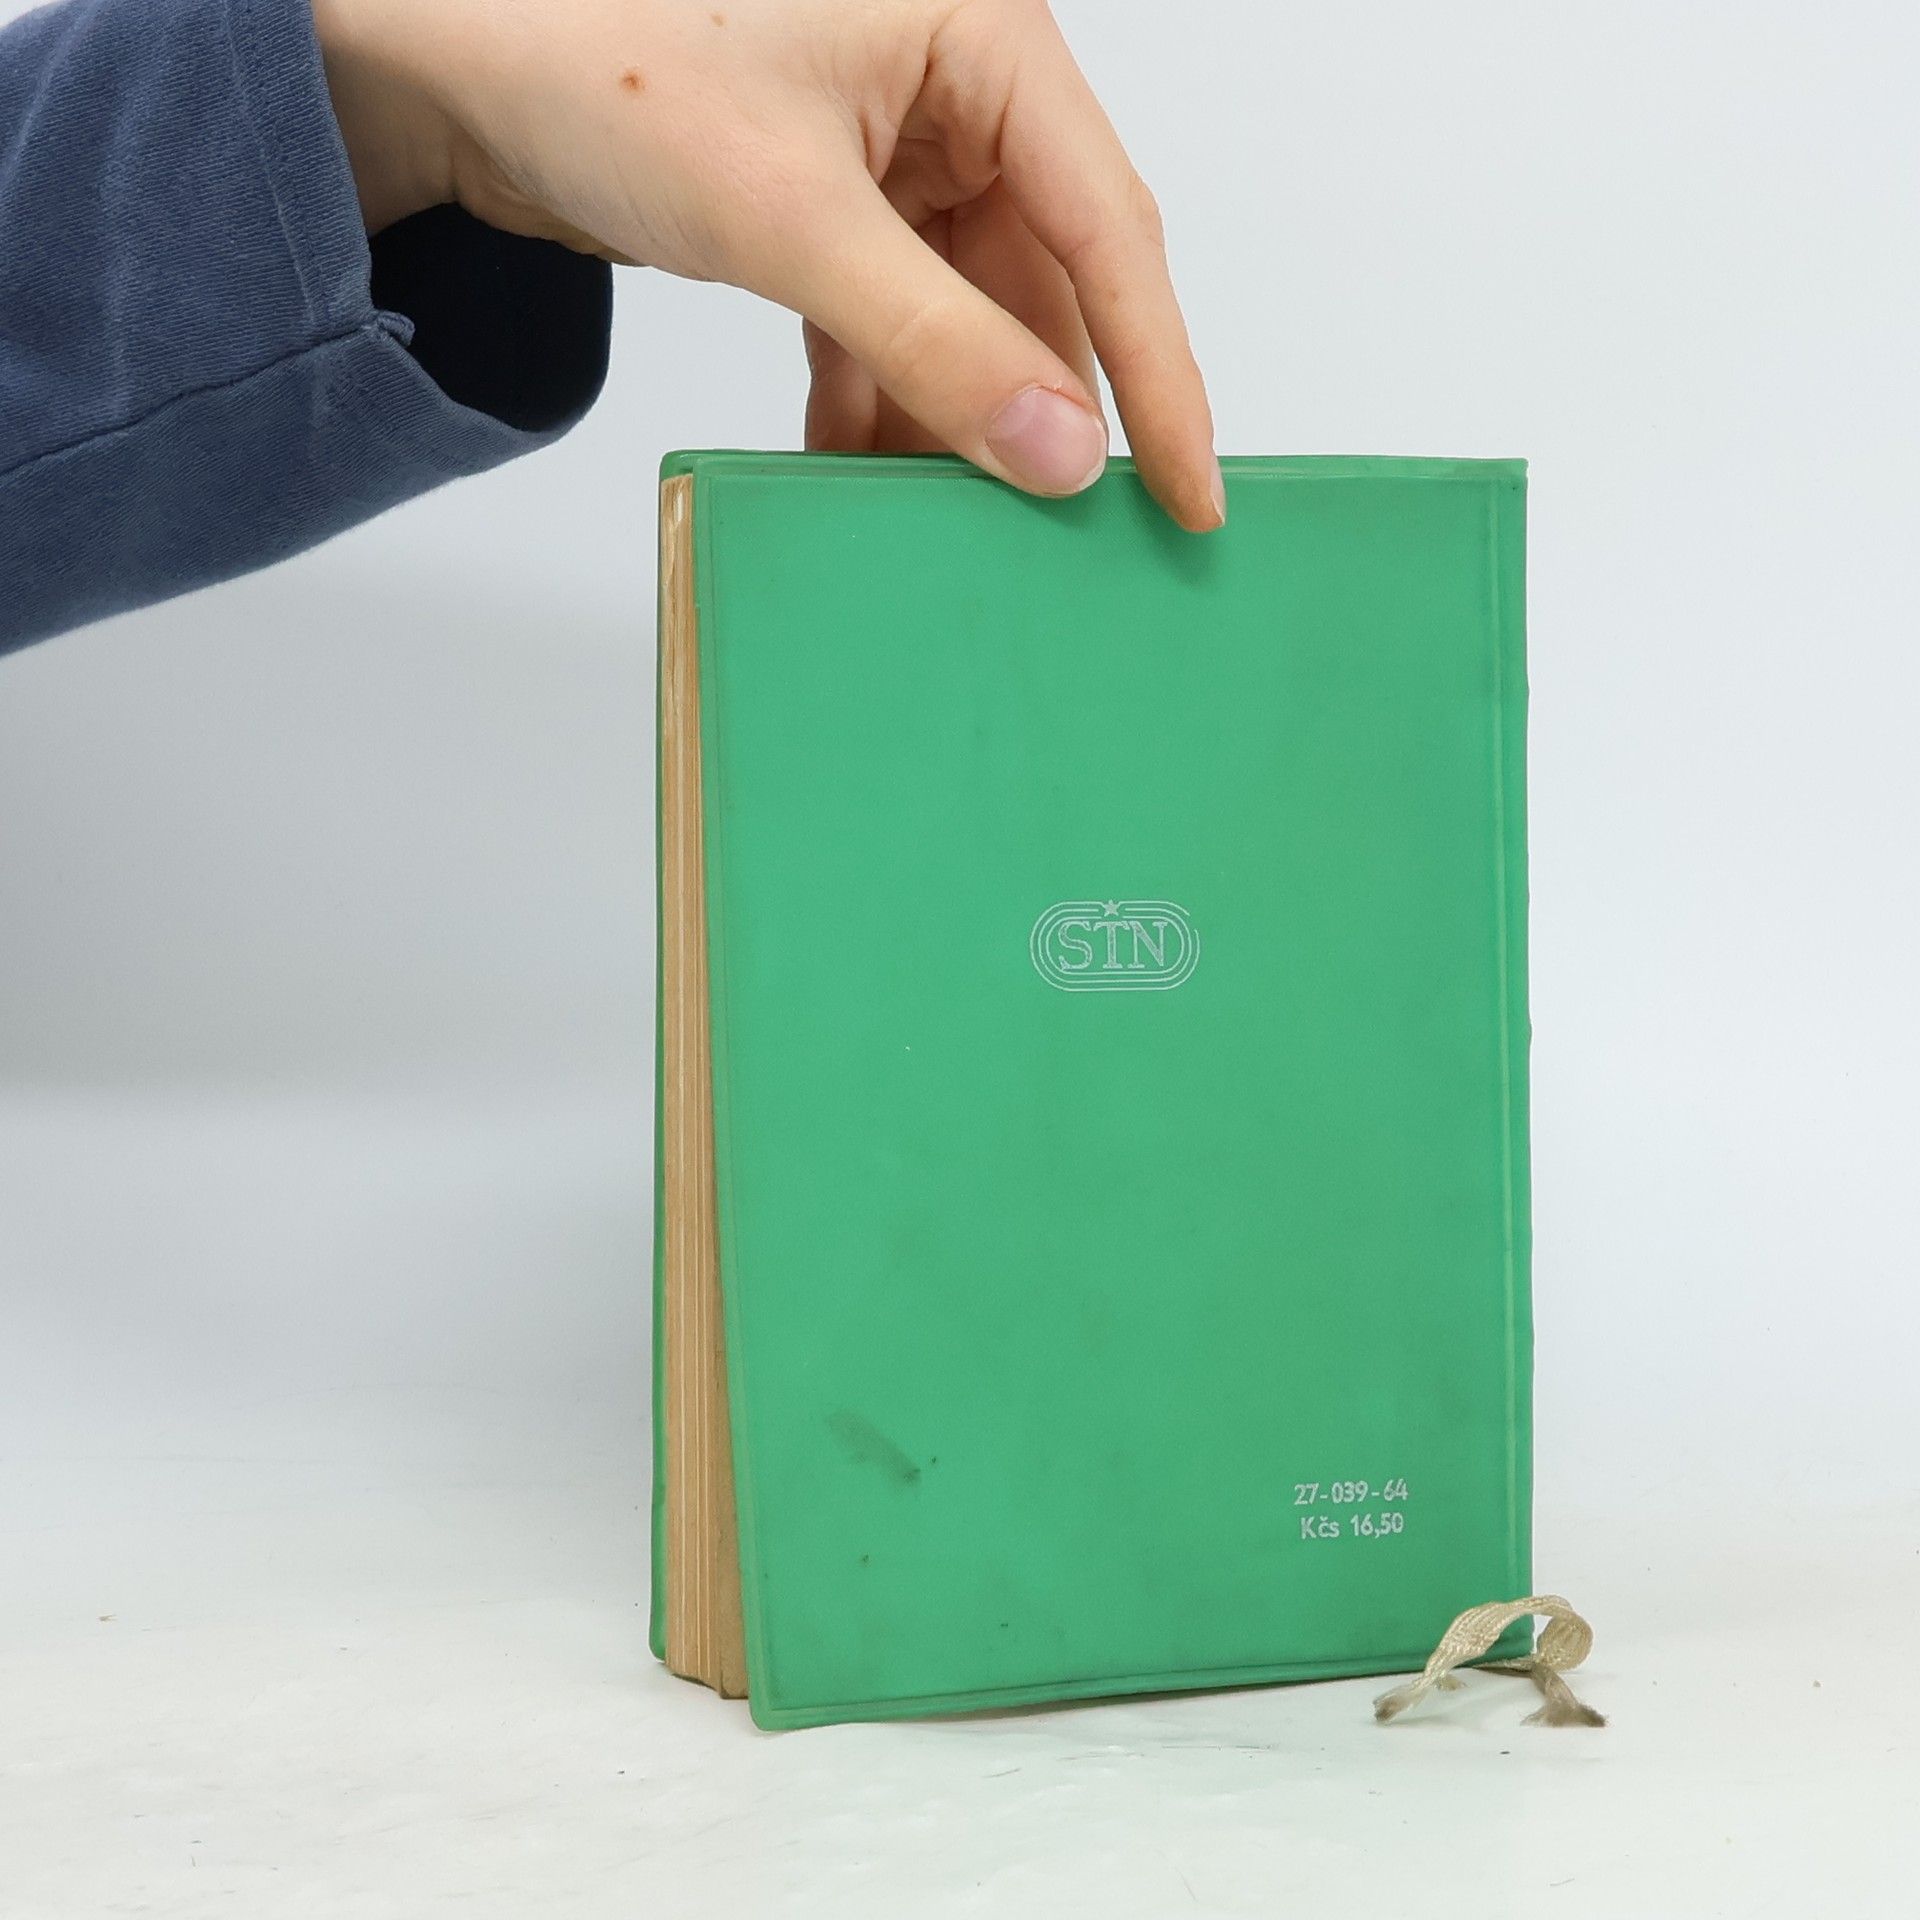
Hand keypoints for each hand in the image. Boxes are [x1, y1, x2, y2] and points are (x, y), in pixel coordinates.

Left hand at [314, 0, 1222, 529]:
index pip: (1110, 225)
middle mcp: (955, 89)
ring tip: (945, 521)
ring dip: (950, 420)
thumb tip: (1062, 454)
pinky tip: (855, 471)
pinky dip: (876, 399)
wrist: (450, 67)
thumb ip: (937, 341)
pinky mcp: (837, 207)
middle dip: (1040, 410)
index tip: (1191, 493)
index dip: (1159, 371)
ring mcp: (896, 153)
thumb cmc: (599, 61)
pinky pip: (893, 323)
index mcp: (981, 37)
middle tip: (1070, 534)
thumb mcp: (791, 217)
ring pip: (968, 317)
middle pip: (1047, 281)